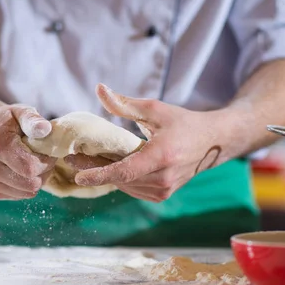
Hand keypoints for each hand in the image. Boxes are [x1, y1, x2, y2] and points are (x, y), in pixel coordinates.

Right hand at [0, 105, 56, 199]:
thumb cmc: (6, 121)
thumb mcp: (20, 112)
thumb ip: (32, 119)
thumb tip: (45, 129)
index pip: (30, 167)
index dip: (46, 161)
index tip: (48, 150)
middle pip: (31, 183)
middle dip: (44, 171)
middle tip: (42, 156)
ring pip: (28, 192)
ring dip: (37, 179)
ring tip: (32, 162)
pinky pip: (20, 195)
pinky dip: (26, 184)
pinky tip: (21, 170)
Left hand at [67, 84, 238, 202]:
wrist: (211, 142)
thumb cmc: (182, 122)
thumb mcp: (154, 109)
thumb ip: (124, 104)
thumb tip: (99, 89)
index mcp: (162, 156)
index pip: (125, 171)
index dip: (99, 174)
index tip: (78, 175)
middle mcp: (164, 177)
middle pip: (120, 179)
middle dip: (95, 169)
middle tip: (73, 158)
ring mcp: (165, 190)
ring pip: (125, 186)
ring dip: (106, 175)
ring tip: (88, 160)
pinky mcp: (163, 195)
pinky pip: (133, 190)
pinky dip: (121, 180)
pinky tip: (111, 168)